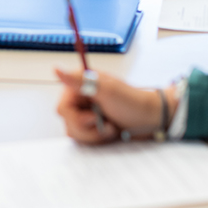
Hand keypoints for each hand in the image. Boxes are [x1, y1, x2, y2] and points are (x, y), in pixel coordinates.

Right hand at [55, 68, 173, 143]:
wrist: (151, 119)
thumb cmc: (133, 102)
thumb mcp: (106, 90)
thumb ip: (79, 81)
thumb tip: (56, 68)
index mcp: (81, 84)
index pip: (62, 108)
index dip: (76, 117)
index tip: (94, 117)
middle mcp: (80, 98)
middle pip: (68, 122)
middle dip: (87, 128)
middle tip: (104, 122)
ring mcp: (86, 113)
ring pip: (74, 132)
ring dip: (93, 134)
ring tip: (110, 127)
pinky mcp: (91, 126)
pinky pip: (83, 138)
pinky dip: (96, 139)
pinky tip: (109, 132)